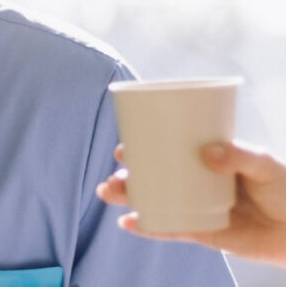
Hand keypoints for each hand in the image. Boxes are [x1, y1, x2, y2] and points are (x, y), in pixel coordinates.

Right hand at [98, 140, 285, 266]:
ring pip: (155, 201)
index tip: (124, 145)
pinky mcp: (202, 231)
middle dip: (128, 173)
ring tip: (110, 194)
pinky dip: (148, 227)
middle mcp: (197, 182)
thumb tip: (206, 152)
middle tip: (115, 171)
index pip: (170, 149)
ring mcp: (197, 206)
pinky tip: (129, 223)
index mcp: (209, 159)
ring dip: (129, 198)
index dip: (144, 146)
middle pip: (155, 175)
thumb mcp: (265, 164)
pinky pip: (169, 229)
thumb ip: (238, 155)